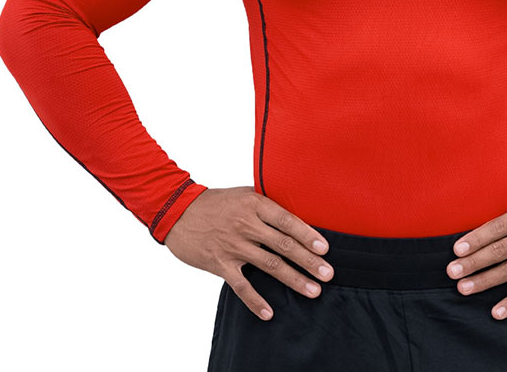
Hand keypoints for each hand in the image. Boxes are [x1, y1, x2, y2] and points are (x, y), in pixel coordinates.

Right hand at [164, 186, 334, 320]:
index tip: (325, 249)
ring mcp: (233, 246)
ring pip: (269, 266)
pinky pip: (241, 286)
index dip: (307, 235)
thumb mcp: (244, 195)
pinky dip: (255, 300)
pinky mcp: (219, 264)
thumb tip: (296, 215)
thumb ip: (267, 205)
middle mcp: (246, 225)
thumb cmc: (217, 202)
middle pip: (283, 245)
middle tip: (328, 273)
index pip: (287, 221)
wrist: (179, 212)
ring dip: (293, 279)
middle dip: (308, 261)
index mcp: (255, 205)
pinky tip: (269, 312)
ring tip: (313, 290)